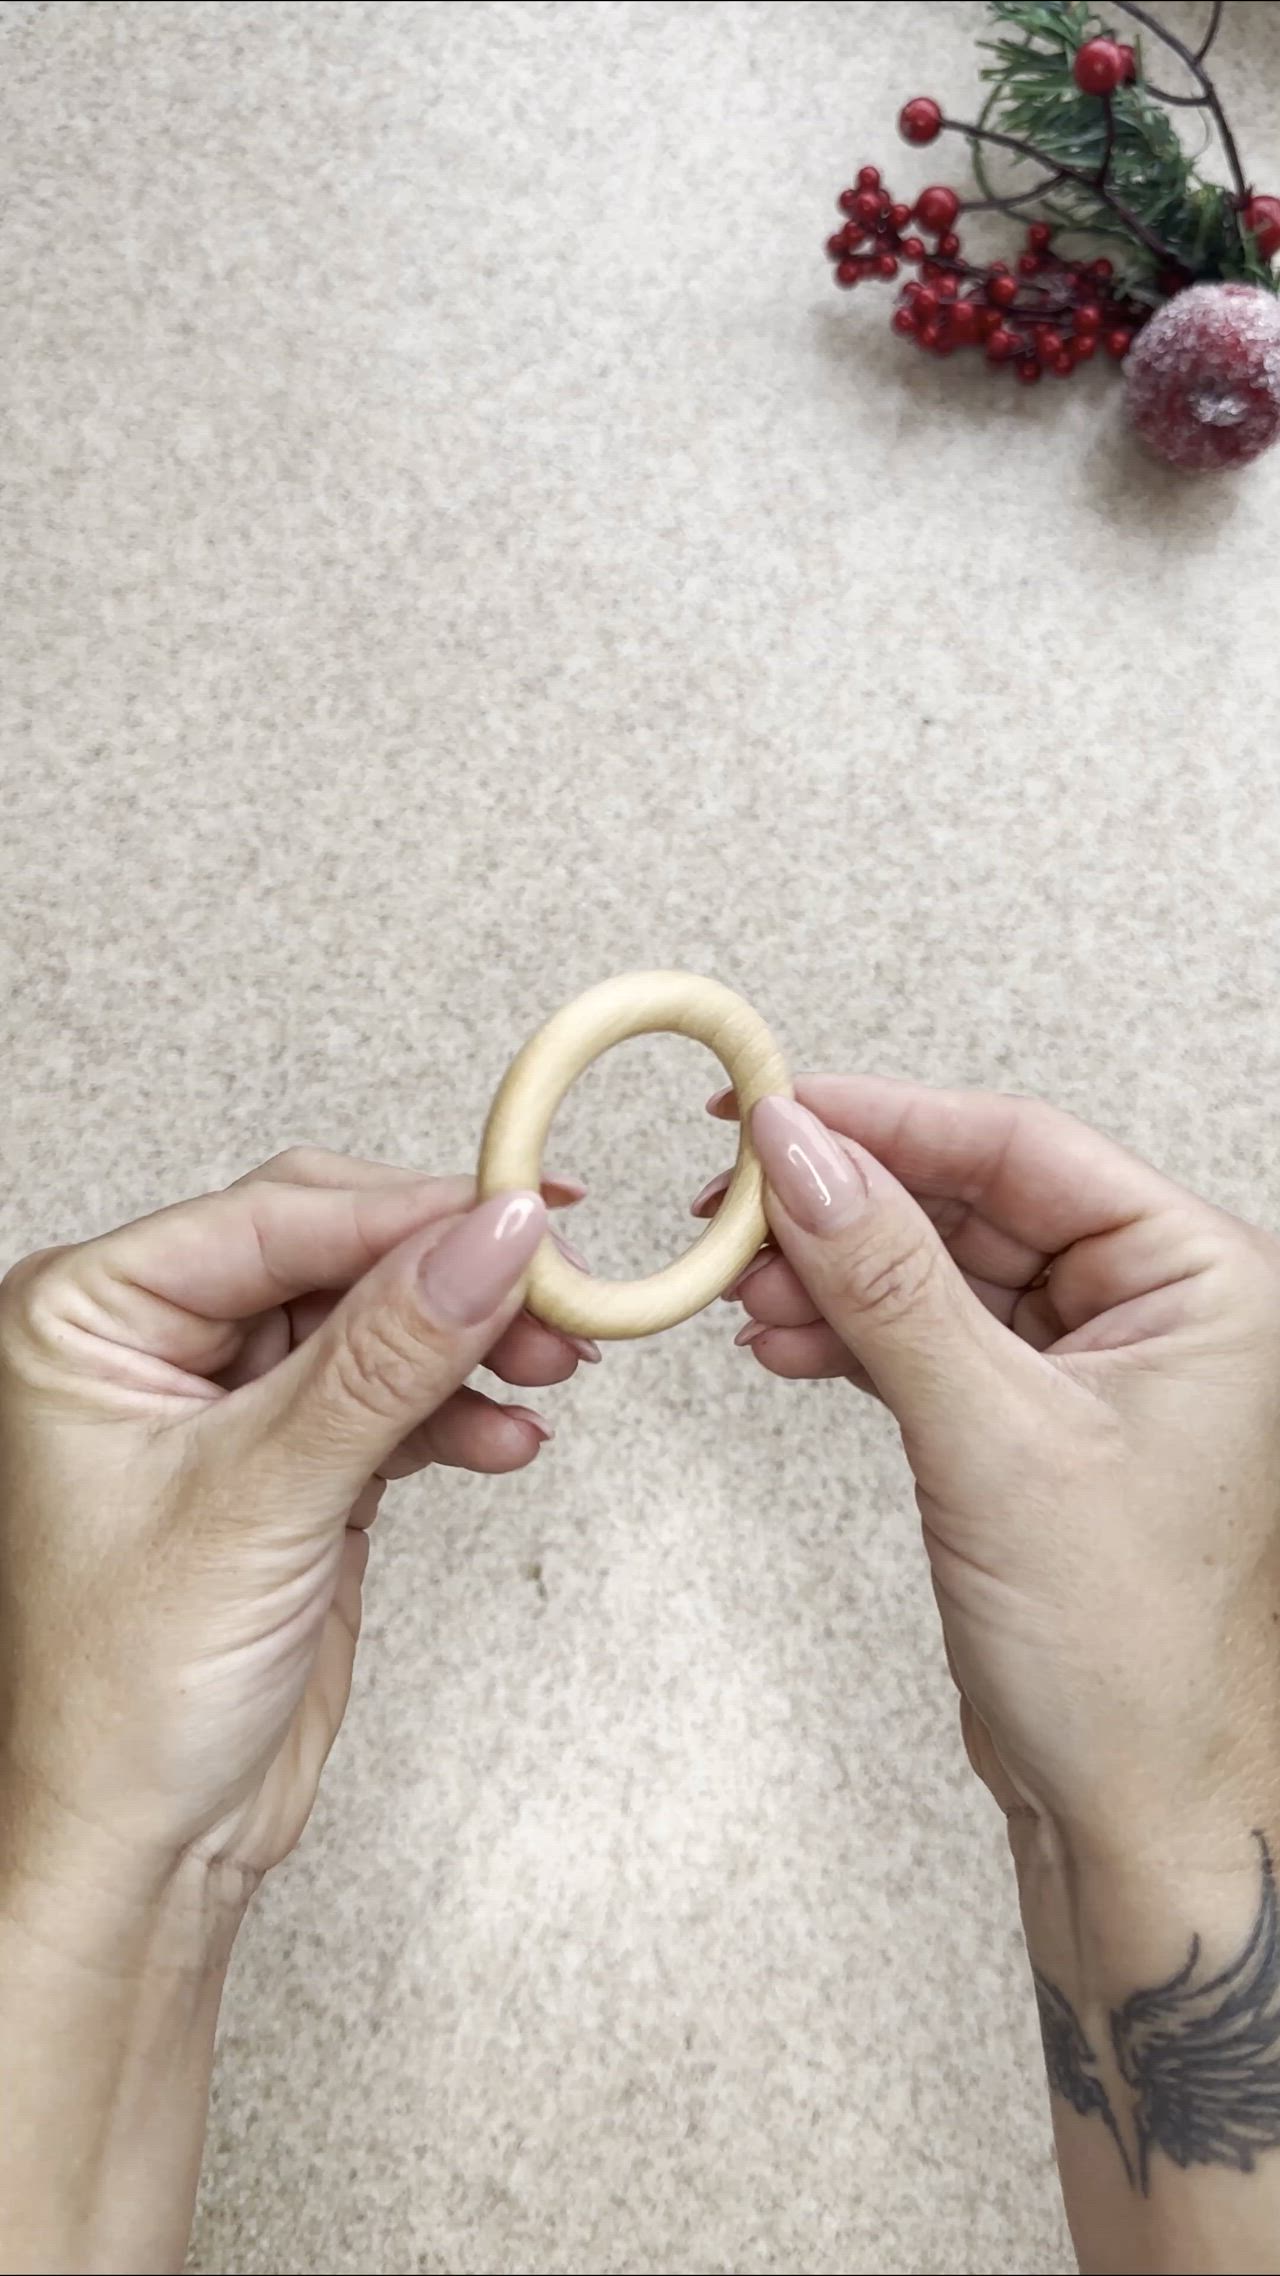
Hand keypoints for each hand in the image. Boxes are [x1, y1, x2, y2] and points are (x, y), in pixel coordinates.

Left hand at [0, 1149, 591, 1901]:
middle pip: (330, 1253)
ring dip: (467, 1344)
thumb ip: (386, 1358)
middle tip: (555, 1287)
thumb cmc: (123, 1696)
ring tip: (555, 1368)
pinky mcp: (294, 1464)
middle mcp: (147, 1344)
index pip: (269, 1220)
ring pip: (375, 1322)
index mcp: (83, 1317)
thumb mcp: (264, 1499)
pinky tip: (511, 1436)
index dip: (403, 1212)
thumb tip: (492, 1237)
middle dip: (445, 1275)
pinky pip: (392, 1397)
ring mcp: (226, 1403)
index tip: (521, 1214)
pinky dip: (456, 1411)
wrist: (147, 1850)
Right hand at [700, 1079, 1279, 1863]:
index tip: (776, 1108)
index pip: (1025, 1149)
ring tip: (739, 1287)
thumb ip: (888, 1283)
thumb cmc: (1125, 1652)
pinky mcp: (1029, 1425)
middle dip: (847, 1202)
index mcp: (1203, 1279)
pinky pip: (926, 1340)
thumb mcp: (993, 1437)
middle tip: (732, 1198)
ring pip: (939, 1272)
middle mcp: (1157, 1309)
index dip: (890, 1119)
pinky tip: (780, 1340)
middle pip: (974, 1201)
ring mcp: (1091, 1368)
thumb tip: (800, 1153)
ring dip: (833, 1274)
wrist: (1129, 1813)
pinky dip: (850, 1336)